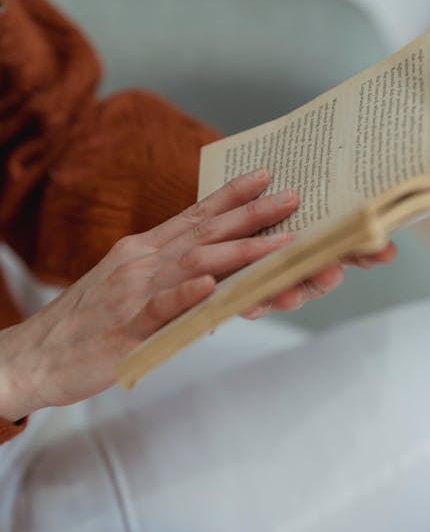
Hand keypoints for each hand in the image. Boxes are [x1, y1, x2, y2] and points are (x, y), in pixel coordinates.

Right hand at [0, 169, 394, 418]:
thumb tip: (205, 272)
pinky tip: (210, 283)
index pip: (194, 217)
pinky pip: (159, 308)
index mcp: (142, 251)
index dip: (231, 196)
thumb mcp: (126, 287)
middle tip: (293, 197)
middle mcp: (141, 262)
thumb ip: (164, 275)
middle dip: (252, 215)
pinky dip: (185, 293)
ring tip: (279, 241)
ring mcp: (133, 293)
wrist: (34, 355)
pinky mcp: (125, 328)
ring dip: (239, 250)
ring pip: (193, 264)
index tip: (264, 176)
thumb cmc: (84, 323)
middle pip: (204, 233)